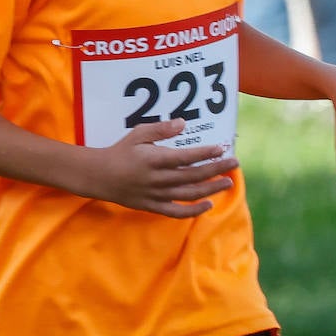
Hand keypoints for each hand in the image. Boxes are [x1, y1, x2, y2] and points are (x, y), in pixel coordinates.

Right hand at [84, 119, 239, 218]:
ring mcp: (157, 195)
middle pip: (193, 175)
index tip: (221, 148)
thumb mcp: (138, 134)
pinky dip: (194, 210)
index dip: (205, 153)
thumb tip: (183, 123)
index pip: (186, 157)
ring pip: (190, 194)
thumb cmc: (120, 152)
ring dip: (211, 188)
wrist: (100, 176)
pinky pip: (177, 212)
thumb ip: (161, 129)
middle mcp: (158, 179)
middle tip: (235, 162)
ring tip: (228, 182)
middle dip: (216, 169)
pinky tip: (209, 204)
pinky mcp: (154, 206)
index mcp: (154, 159)